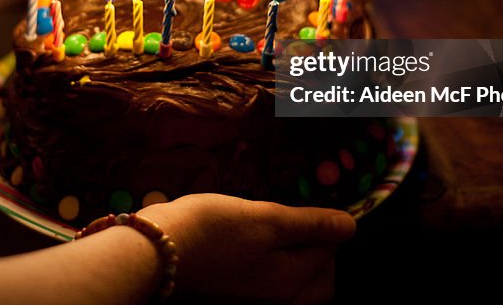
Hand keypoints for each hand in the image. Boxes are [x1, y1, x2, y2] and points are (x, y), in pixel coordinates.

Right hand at [139, 193, 354, 304]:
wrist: (151, 254)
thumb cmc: (211, 229)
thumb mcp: (265, 218)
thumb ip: (310, 224)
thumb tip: (350, 226)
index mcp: (293, 283)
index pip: (331, 253)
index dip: (327, 226)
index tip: (310, 208)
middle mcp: (278, 304)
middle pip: (317, 284)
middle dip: (317, 254)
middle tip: (298, 224)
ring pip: (290, 290)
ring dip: (292, 264)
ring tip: (272, 236)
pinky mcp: (229, 302)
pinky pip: (264, 292)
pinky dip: (267, 273)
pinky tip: (248, 253)